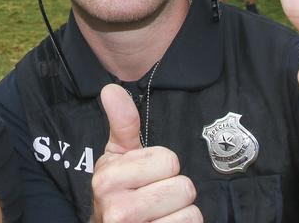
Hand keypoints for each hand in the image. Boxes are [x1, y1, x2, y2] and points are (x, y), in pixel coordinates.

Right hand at [89, 84, 199, 222]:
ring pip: (190, 213)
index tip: (147, 176)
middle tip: (156, 199)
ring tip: (161, 214)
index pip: (168, 160)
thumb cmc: (119, 191)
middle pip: (183, 187)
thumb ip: (122, 123)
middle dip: (175, 192)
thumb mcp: (118, 156)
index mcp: (108, 178)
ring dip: (181, 213)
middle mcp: (117, 209)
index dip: (164, 167)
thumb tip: (111, 88)